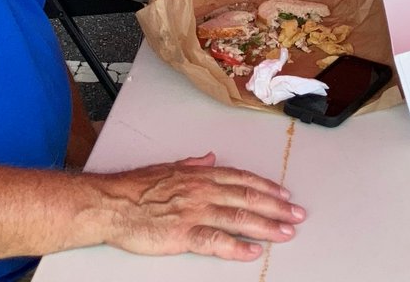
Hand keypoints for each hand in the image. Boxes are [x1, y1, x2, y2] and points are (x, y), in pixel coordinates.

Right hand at [99, 152, 304, 260]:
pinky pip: (216, 241)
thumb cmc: (136, 187)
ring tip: (286, 233)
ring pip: (239, 218)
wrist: (111, 203)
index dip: (267, 187)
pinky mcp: (184, 234)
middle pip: (249, 198)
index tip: (285, 195)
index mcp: (201, 175)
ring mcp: (195, 212)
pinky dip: (236, 247)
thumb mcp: (169, 167)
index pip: (243, 180)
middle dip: (277, 208)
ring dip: (267, 226)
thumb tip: (210, 158)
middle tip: (297, 216)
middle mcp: (204, 190)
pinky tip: (252, 252)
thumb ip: (193, 164)